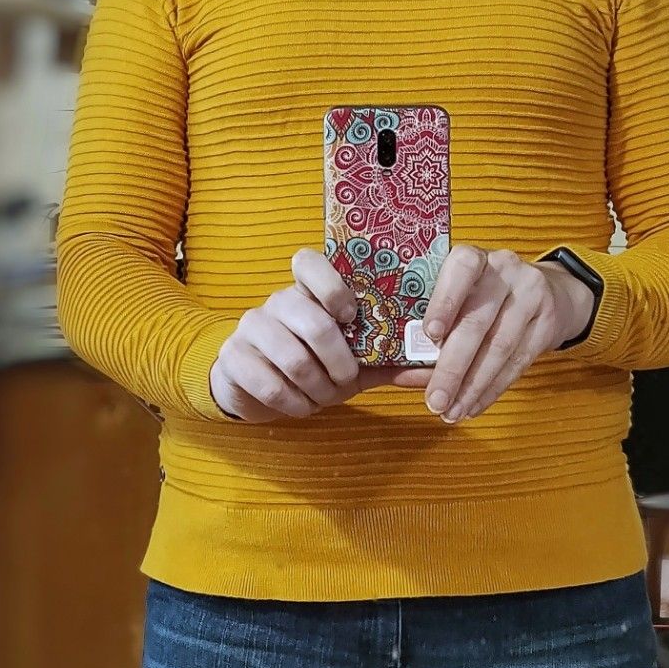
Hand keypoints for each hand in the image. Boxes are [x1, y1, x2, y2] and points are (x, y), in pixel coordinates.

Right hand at [209, 247, 427, 421]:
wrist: (256, 388)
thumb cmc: (314, 367)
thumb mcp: (354, 363)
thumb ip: (390, 362)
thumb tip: (435, 368)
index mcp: (307, 292)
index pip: (308, 262)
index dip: (331, 285)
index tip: (349, 315)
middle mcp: (277, 302)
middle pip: (312, 320)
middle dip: (339, 361)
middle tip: (345, 379)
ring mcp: (251, 327)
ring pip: (293, 358)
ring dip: (318, 388)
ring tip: (323, 397)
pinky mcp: (233, 358)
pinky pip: (270, 384)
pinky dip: (294, 403)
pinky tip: (300, 405)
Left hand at [413, 245, 595, 423]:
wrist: (550, 291)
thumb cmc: (485, 296)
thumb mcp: (461, 296)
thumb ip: (432, 328)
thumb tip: (400, 372)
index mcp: (475, 257)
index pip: (462, 268)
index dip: (445, 301)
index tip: (430, 335)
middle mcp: (505, 270)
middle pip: (477, 322)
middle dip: (453, 368)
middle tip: (435, 401)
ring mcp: (532, 295)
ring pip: (500, 348)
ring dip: (472, 387)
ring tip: (452, 412)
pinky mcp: (548, 322)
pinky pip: (518, 362)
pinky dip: (493, 389)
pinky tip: (474, 405)